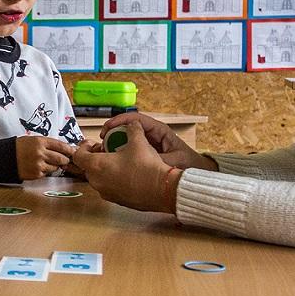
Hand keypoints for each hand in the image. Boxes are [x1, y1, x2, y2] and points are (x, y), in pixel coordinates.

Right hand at [15, 135, 76, 179]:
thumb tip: (63, 148)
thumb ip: (47, 144)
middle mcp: (41, 153)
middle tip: (64, 159)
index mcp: (40, 142)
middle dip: (64, 159)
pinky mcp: (36, 174)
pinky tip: (39, 167)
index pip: (61, 145)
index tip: (72, 151)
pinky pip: (47, 173)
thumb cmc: (19, 148)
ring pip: (56, 167)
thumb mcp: (33, 140)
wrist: (5, 158)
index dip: (69, 149)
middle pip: (62, 158)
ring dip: (55, 166)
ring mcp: (39, 164)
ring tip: (47, 162)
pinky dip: (46, 171)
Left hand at [74, 115, 180, 211]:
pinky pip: (109, 188)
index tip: (92, 144)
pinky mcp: (117, 200)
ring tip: (118, 161)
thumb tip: (133, 125)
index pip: (78, 156)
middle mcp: (97, 181)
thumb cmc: (146, 168)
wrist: (161, 190)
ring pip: (98, 178)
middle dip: (95, 158)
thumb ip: (132, 130)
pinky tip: (127, 174)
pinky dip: (112, 180)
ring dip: (103, 169)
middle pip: (87, 167)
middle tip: (106, 150)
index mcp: (96, 166)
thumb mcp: (138, 142)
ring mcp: (106, 193)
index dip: (84, 147)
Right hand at [100, 112, 216, 171]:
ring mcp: (146, 145)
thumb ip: (158, 159)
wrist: (194, 176)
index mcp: (158, 130)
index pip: (135, 118)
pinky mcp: (143, 155)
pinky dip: (118, 153)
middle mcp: (151, 135)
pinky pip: (128, 151)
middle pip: (127, 127)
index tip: (107, 128)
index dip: (119, 121)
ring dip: (113, 143)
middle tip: (100, 140)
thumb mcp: (174, 161)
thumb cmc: (189, 165)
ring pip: (126, 139)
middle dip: (112, 131)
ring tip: (103, 151)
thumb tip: (142, 158)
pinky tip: (111, 160)